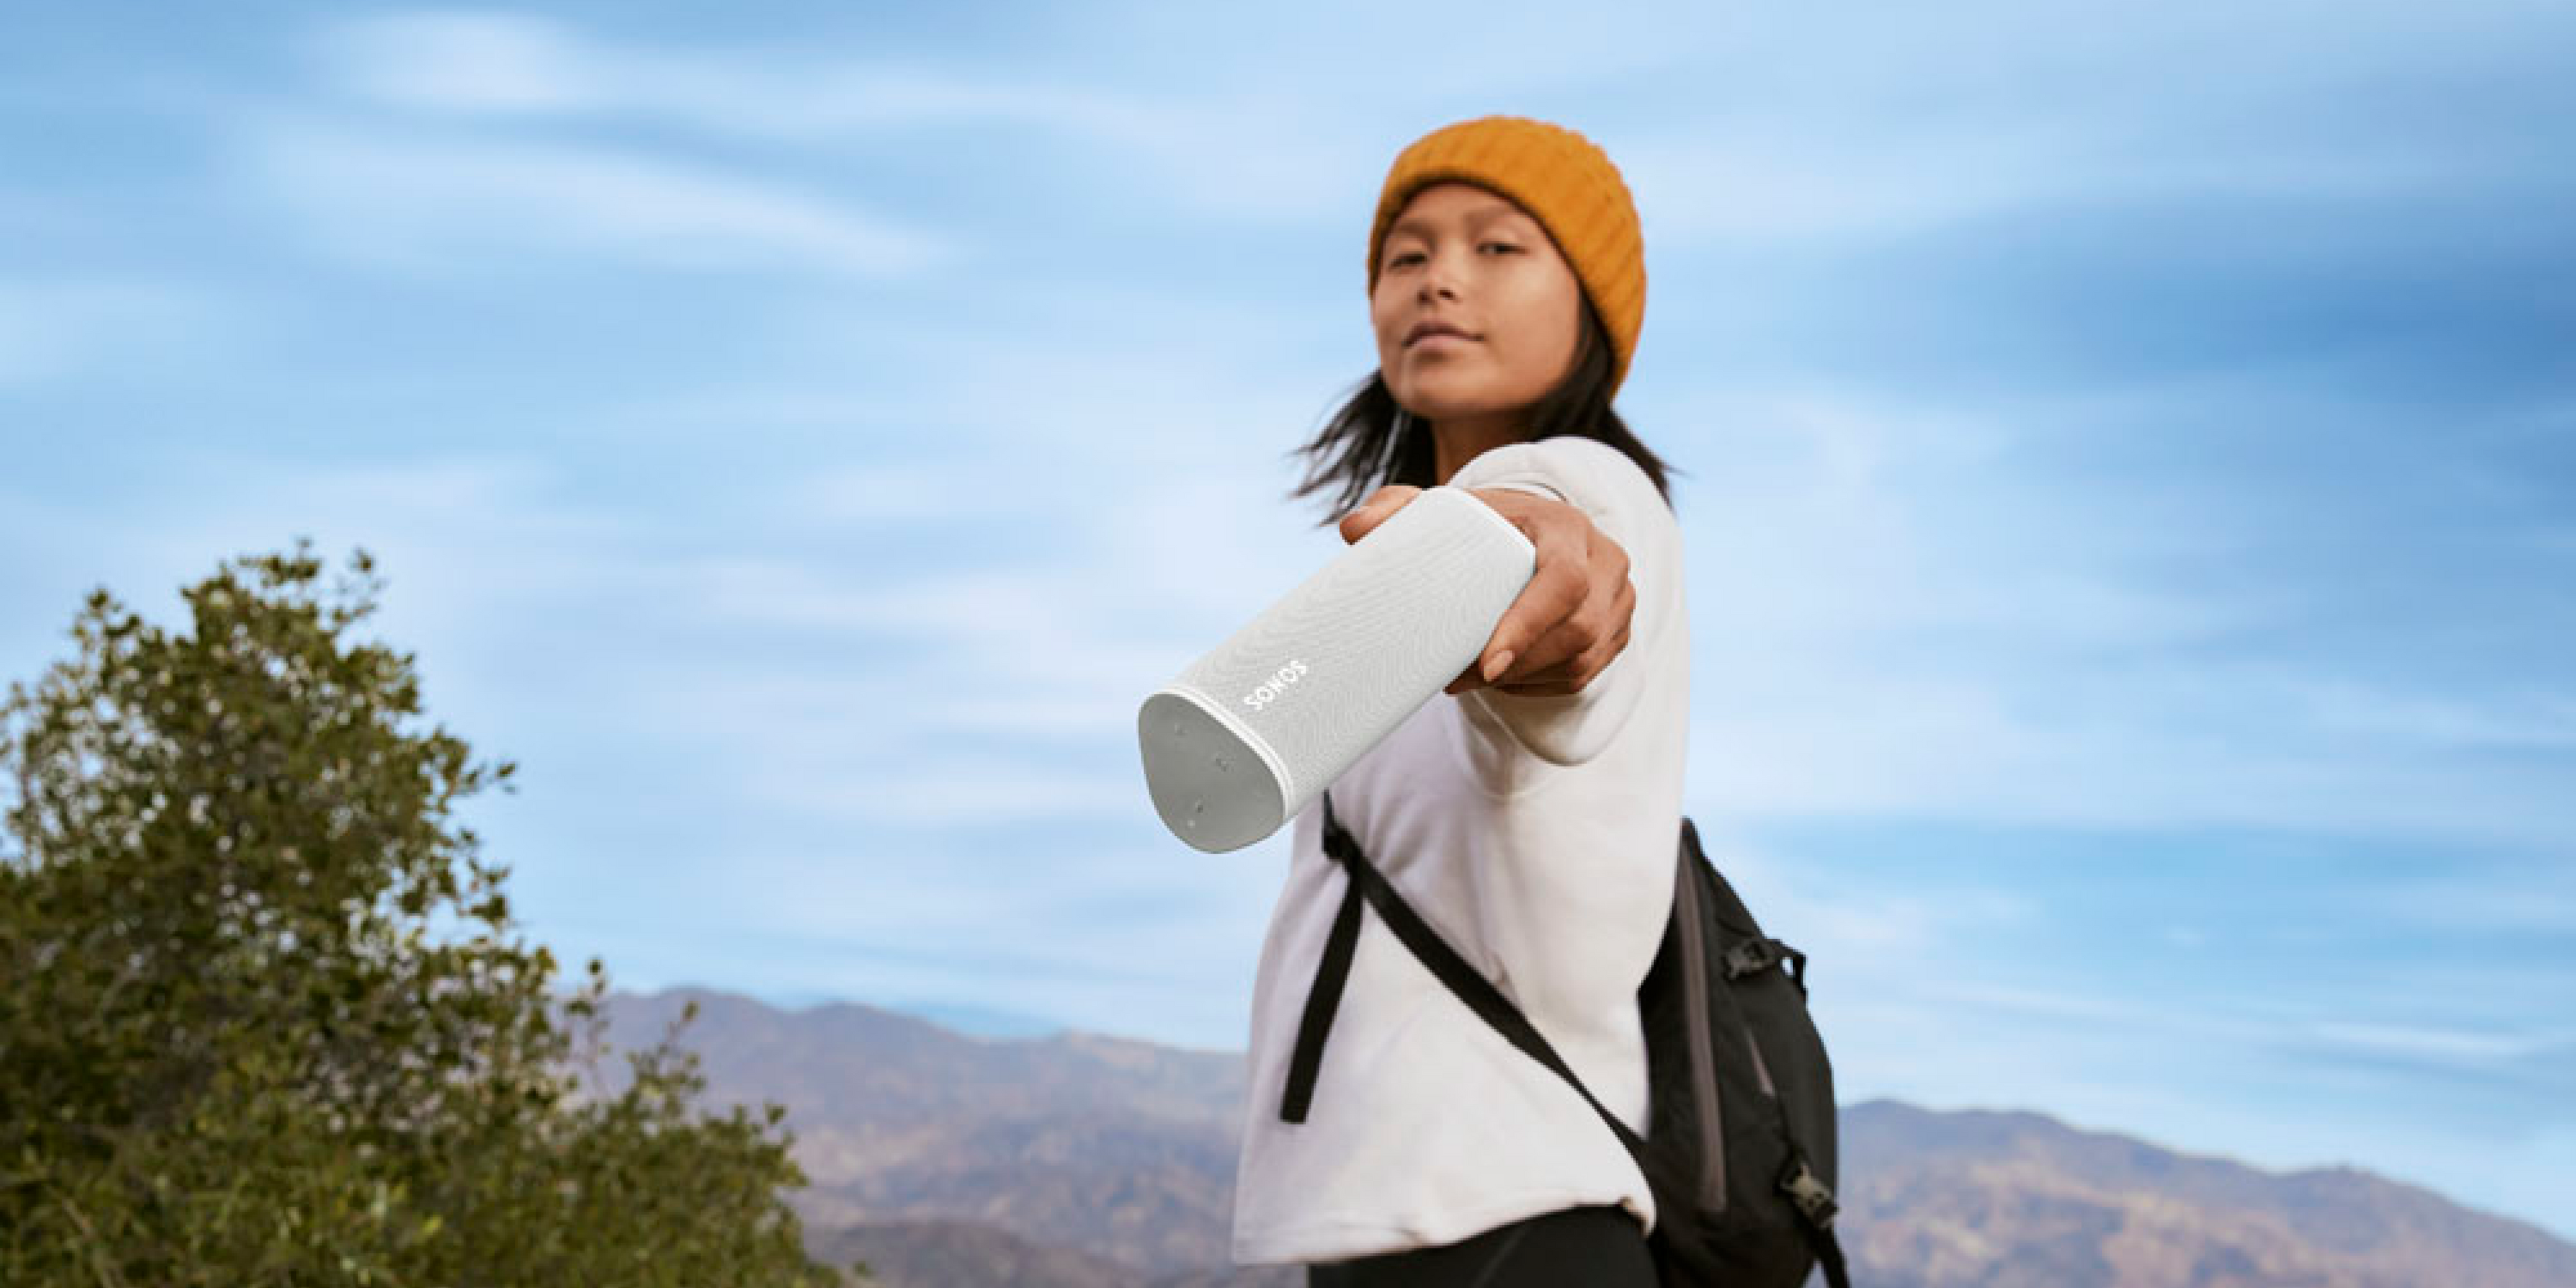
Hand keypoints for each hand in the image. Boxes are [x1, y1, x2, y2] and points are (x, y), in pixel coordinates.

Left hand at [1338, 484, 1635, 696]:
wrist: (1536, 532)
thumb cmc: (1484, 525)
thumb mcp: (1444, 511)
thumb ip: (1397, 510)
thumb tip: (1353, 528)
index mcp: (1565, 525)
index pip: (1563, 579)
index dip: (1528, 624)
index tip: (1486, 663)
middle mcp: (1605, 560)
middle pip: (1576, 630)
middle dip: (1516, 665)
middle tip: (1458, 678)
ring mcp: (1620, 599)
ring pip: (1580, 661)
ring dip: (1524, 679)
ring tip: (1472, 678)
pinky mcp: (1617, 632)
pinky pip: (1582, 675)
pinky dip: (1539, 684)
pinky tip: (1504, 679)